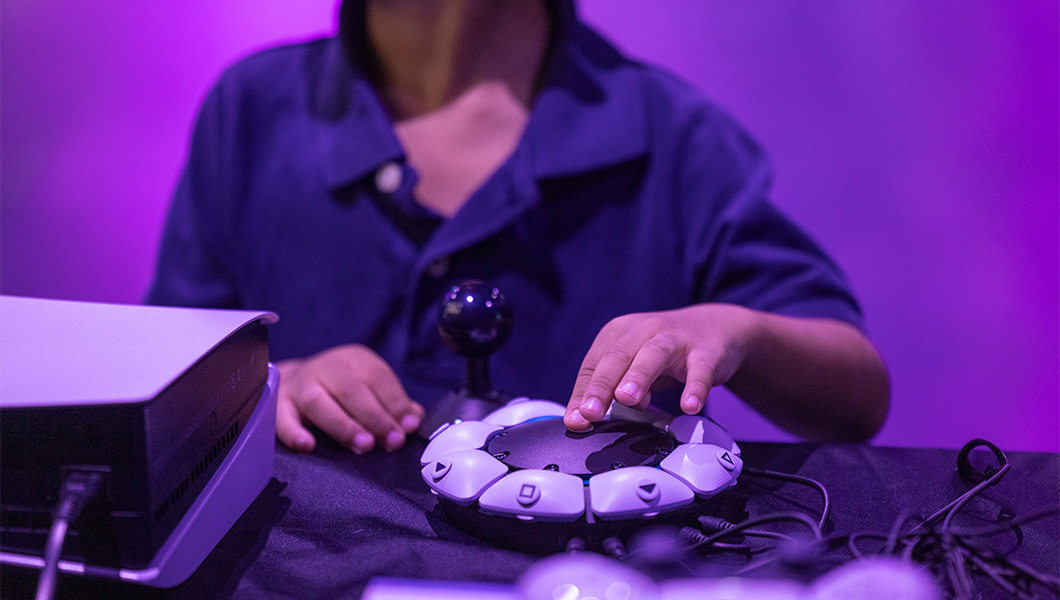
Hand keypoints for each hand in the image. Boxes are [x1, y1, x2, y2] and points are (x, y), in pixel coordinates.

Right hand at [275, 344, 424, 453]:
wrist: (295, 380)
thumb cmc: (342, 390)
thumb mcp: (369, 388)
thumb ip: (392, 403)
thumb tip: (415, 418)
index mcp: (354, 359)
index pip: (377, 377)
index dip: (395, 402)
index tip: (408, 426)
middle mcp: (326, 367)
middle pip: (351, 389)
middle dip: (375, 417)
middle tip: (392, 442)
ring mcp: (299, 384)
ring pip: (318, 402)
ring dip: (343, 425)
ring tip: (364, 445)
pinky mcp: (278, 403)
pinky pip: (282, 417)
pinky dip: (293, 432)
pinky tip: (307, 446)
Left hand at [563, 304, 754, 429]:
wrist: (715, 328)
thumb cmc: (663, 352)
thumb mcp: (631, 365)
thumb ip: (609, 389)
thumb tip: (580, 418)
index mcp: (619, 334)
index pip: (594, 364)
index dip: (583, 393)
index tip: (576, 420)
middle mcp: (644, 330)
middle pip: (618, 357)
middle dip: (602, 385)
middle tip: (591, 412)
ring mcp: (676, 339)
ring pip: (653, 355)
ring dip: (638, 376)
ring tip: (627, 399)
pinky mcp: (705, 352)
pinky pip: (700, 370)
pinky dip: (695, 388)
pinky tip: (689, 406)